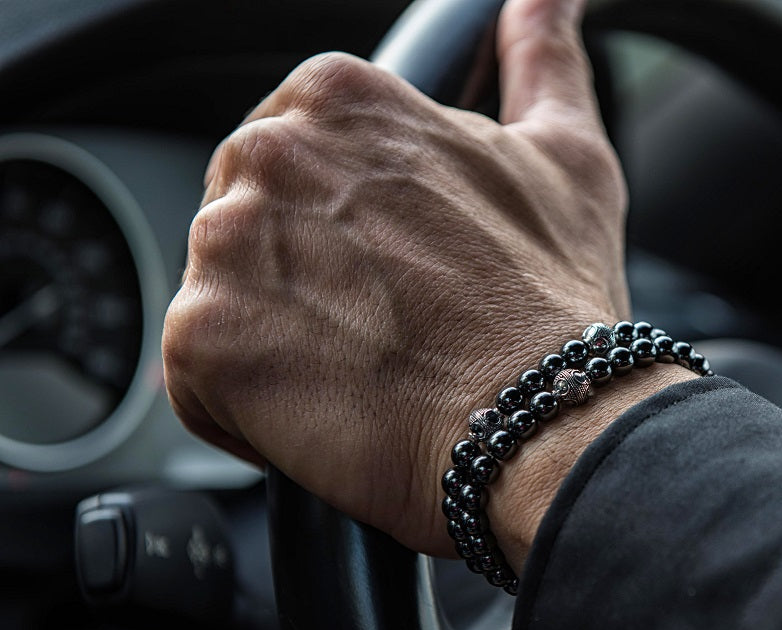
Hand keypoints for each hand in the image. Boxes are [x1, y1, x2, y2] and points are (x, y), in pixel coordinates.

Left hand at [163, 0, 645, 559]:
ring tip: (365, 368)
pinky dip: (250, 405)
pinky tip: (327, 406)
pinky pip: (199, 376)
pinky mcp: (202, 336)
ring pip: (226, 298)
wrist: (543, 418)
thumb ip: (541, 59)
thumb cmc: (555, 298)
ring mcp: (228, 241)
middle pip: (253, 226)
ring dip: (281, 340)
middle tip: (387, 326)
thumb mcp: (564, 156)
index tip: (392, 270)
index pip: (297, 163)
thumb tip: (544, 1)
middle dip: (306, 279)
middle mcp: (269, 150)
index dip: (344, 231)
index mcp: (340, 98)